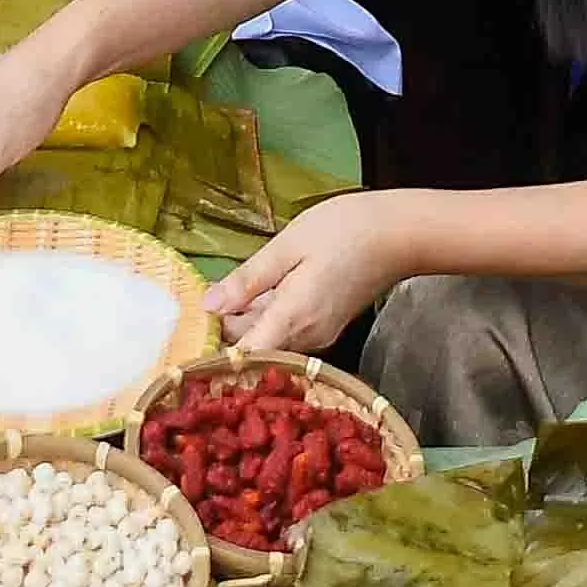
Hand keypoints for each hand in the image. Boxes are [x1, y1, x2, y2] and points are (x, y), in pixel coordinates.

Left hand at [203, 189, 419, 354]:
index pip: (243, 356)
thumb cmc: (344, 230)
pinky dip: (265, 318)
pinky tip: (256, 293)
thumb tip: (208, 306)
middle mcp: (306, 337)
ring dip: (243, 323)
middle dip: (224, 330)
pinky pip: (285, 332)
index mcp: (293, 318)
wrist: (399, 233)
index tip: (187, 332)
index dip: (213, 350)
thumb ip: (247, 280)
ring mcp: (318, 336)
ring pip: (268, 341)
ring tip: (223, 292)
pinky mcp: (325, 327)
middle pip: (252, 349)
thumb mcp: (288, 246)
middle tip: (199, 300)